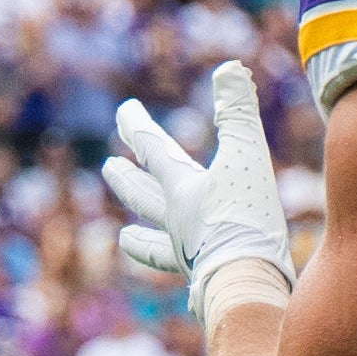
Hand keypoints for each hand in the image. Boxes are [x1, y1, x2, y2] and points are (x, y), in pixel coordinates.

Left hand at [102, 62, 291, 311]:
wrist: (246, 284)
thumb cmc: (244, 219)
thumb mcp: (247, 156)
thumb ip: (239, 112)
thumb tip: (230, 67)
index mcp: (182, 189)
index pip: (153, 151)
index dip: (138, 127)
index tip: (124, 112)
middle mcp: (177, 222)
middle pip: (143, 196)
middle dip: (127, 179)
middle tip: (109, 167)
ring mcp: (187, 255)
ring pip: (155, 243)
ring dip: (139, 238)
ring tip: (123, 238)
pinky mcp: (204, 283)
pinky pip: (185, 275)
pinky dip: (181, 275)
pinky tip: (181, 288)